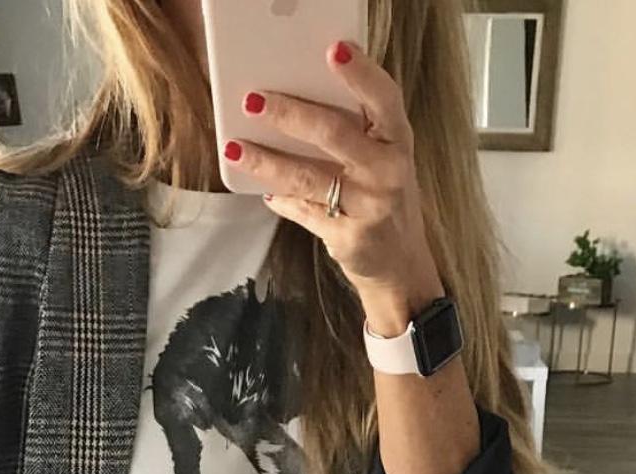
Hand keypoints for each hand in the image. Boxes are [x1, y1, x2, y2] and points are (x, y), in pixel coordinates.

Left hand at [228, 40, 444, 334]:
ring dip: (267, 162)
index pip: (383, 98)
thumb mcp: (382, 156)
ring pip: (308, 178)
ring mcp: (369, 208)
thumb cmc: (384, 195)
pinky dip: (281, 200)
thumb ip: (354, 127)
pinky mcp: (348, 238)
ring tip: (236, 148)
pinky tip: (263, 190)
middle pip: (334, 134)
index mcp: (397, 139)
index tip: (333, 50)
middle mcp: (388, 172)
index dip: (360, 74)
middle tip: (252, 99)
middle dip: (289, 114)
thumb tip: (293, 93)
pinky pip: (304, 212)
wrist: (399, 262)